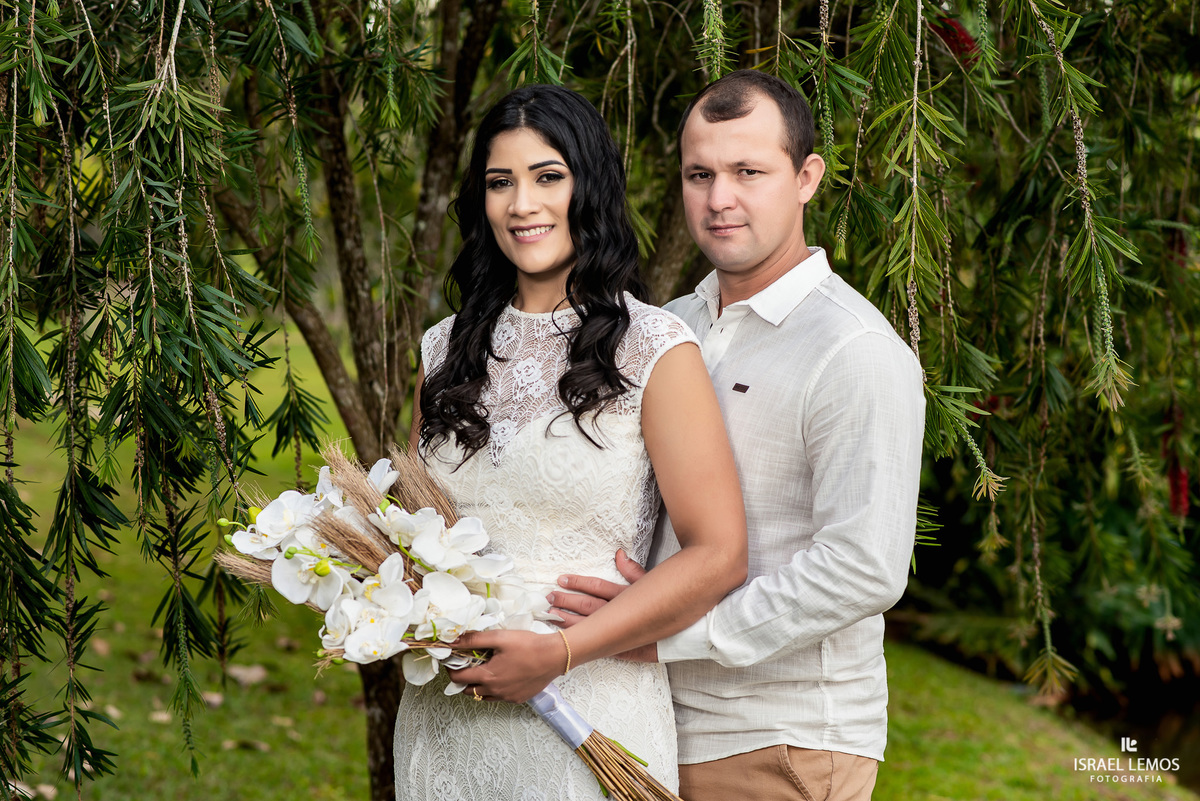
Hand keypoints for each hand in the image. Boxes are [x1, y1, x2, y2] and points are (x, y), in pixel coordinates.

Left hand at [448, 629, 566, 703]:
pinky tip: (502, 676)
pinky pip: (499, 698)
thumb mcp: (499, 638)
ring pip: (483, 696)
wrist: (554, 656)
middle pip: (468, 690)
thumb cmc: (528, 645)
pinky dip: (494, 689)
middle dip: (463, 678)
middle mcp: (495, 691)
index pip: (458, 678)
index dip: (452, 669)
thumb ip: (474, 640)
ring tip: (484, 670)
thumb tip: (452, 641)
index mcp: (488, 676)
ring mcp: (507, 697)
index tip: (453, 660)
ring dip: (478, 686)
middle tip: (468, 664)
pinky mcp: (518, 699)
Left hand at [549, 549, 657, 662]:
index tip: (561, 579)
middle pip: (586, 606)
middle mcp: (618, 612)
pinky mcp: (618, 648)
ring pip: (586, 624)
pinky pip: (594, 644)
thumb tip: (618, 554)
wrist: (679, 636)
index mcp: (624, 595)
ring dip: (567, 619)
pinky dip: (579, 639)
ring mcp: (617, 632)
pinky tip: (566, 637)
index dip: (577, 583)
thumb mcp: (650, 584)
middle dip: (566, 600)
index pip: (596, 587)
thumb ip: (633, 570)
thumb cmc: (665, 605)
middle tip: (548, 597)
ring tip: (551, 614)